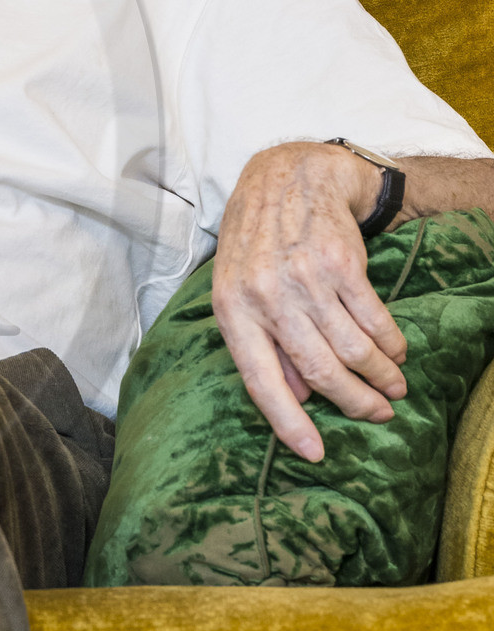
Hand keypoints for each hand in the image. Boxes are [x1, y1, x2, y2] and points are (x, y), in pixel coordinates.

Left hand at [212, 141, 405, 463]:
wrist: (287, 178)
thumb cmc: (258, 242)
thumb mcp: (239, 291)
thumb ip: (262, 344)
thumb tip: (298, 397)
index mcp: (233, 312)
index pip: (260, 380)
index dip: (287, 422)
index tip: (313, 453)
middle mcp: (267, 298)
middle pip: (319, 370)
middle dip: (356, 402)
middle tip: (379, 415)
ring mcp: (304, 280)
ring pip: (352, 349)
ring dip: (382, 375)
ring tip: (395, 388)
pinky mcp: (341, 264)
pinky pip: (373, 319)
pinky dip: (391, 342)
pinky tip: (397, 351)